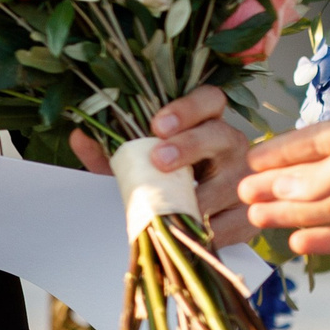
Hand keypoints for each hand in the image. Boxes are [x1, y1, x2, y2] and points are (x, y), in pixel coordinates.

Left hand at [68, 86, 252, 247]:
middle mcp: (232, 145)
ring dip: (200, 195)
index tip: (157, 124)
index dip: (187, 108)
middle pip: (221, 135)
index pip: (209, 99)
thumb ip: (111, 151)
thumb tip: (79, 137)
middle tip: (159, 160)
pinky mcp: (250, 215)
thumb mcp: (137, 164)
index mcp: (207, 121)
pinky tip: (191, 230)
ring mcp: (246, 179)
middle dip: (190, 146)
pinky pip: (235, 222)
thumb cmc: (166, 179)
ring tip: (172, 205)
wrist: (198, 215)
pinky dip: (211, 228)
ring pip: (230, 183)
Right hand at [237, 101, 329, 257]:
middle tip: (243, 194)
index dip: (284, 152)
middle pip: (321, 173)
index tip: (250, 162)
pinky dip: (327, 238)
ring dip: (295, 212)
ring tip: (256, 219)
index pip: (318, 139)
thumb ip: (318, 176)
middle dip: (282, 185)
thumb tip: (279, 189)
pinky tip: (297, 243)